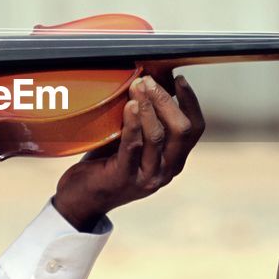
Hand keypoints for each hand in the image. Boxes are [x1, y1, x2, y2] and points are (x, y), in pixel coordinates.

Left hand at [51, 74, 204, 229]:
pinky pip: (133, 146)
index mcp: (174, 160)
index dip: (190, 102)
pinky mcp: (125, 178)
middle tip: (149, 81)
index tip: (179, 79)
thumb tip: (149, 84)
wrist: (83, 199)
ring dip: (148, 107)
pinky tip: (130, 106)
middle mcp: (166, 170)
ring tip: (138, 87)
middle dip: (166, 100)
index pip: (195, 128)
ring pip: (157, 137)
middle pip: (181, 130)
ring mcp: (147, 177)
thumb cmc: (107, 163)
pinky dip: (133, 124)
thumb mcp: (135, 142)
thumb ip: (146, 121)